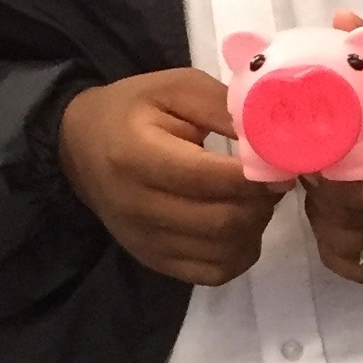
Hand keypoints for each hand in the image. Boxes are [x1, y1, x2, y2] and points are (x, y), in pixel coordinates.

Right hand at [58, 67, 283, 286]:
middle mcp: (137, 207)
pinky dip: (239, 253)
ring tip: (255, 199)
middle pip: (221, 221)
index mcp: (136, 156)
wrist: (80, 146)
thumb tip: (272, 136)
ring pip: (224, 251)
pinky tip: (239, 225)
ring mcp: (144, 241)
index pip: (208, 178)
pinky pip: (213, 273)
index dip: (256, 176)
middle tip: (272, 181)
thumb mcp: (176, 88)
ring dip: (255, 226)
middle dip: (261, 202)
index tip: (281, 165)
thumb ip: (223, 108)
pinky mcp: (154, 261)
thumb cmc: (133, 111)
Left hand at [300, 15, 362, 282]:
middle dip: (322, 203)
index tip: (310, 160)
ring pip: (359, 253)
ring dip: (328, 228)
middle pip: (361, 227)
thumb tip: (341, 21)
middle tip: (308, 173)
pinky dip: (343, 254)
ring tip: (323, 195)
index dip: (333, 186)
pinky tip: (337, 224)